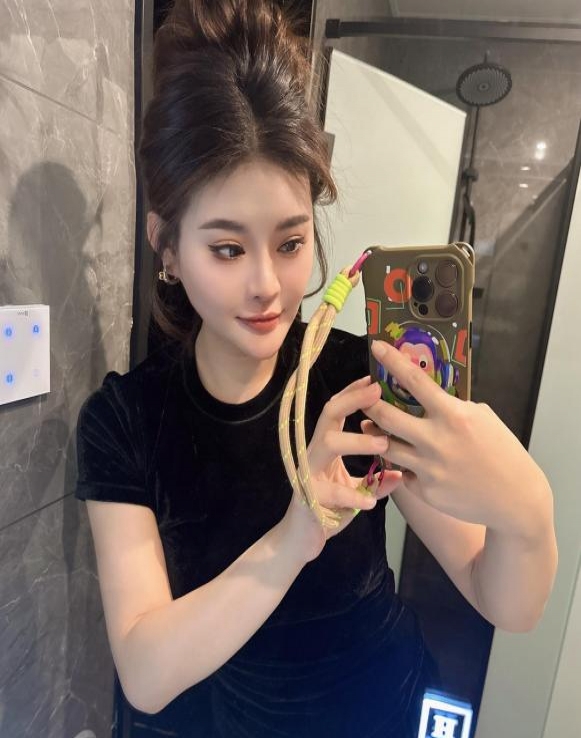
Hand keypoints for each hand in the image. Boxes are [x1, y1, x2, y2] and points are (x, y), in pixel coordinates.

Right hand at [282, 375, 401, 563]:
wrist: (302, 539)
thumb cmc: (330, 507)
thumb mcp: (358, 492)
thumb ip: (377, 482)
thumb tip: (401, 474)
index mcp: (326, 445)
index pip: (337, 410)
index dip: (354, 393)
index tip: (375, 378)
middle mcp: (314, 452)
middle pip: (328, 414)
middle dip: (352, 400)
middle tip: (378, 391)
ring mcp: (309, 471)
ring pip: (328, 443)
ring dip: (357, 441)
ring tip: (383, 445)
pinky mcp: (308, 495)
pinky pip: (329, 491)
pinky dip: (352, 496)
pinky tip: (370, 504)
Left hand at [361, 340, 550, 535]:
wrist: (515, 499)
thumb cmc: (502, 451)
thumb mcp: (482, 417)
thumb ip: (452, 406)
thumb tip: (425, 395)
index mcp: (454, 415)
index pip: (415, 381)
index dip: (393, 361)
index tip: (376, 346)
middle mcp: (437, 440)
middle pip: (386, 416)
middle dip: (369, 404)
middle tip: (363, 398)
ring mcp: (428, 468)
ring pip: (385, 446)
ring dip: (375, 433)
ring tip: (371, 426)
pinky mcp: (425, 491)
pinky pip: (403, 472)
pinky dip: (403, 464)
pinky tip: (408, 460)